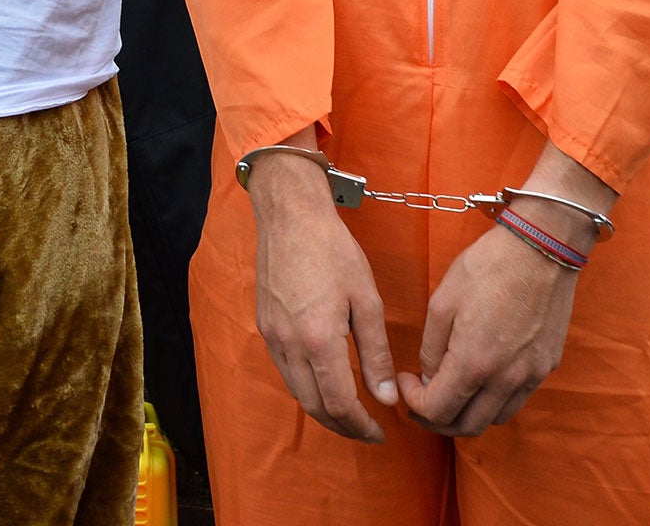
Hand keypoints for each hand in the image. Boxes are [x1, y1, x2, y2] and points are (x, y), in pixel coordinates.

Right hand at [249, 151, 399, 442]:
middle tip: (367, 431)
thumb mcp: (367, 300)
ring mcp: (273, 336)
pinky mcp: (264, 326)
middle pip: (314, 406)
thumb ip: (375, 352)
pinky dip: (306, 388)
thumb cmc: (333, 251)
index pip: (339, 403)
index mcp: (319, 340)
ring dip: (323, 410)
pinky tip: (325, 381)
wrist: (290, 217)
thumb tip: (385, 397)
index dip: (361, 426)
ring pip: (297, 392)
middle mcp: (290, 345)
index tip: (379, 432)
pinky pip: (285, 371)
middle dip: (343, 426)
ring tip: (350, 412)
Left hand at [397, 221, 577, 435]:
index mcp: (475, 363)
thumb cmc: (488, 267)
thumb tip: (429, 376)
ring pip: (494, 419)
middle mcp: (506, 379)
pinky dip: (492, 402)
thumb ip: (432, 348)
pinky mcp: (546, 366)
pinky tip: (478, 378)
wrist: (542, 249)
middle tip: (420, 397)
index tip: (405, 382)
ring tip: (448, 390)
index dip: (413, 403)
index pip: (438, 410)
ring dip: (466, 414)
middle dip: (436, 418)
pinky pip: (516, 401)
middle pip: (467, 426)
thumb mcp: (443, 302)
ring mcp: (531, 376)